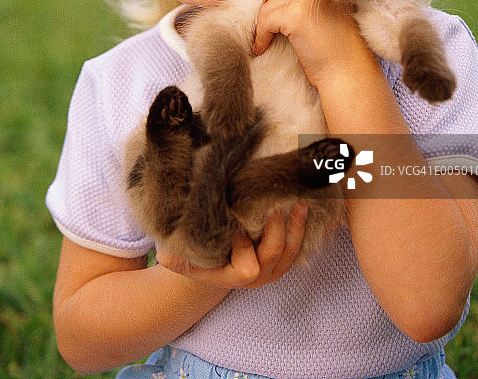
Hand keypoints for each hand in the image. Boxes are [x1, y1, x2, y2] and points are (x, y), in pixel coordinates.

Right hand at [156, 201, 308, 289]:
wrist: (210, 258)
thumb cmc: (192, 252)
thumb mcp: (177, 254)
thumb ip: (173, 253)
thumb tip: (166, 253)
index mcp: (232, 276)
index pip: (247, 267)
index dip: (244, 246)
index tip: (237, 224)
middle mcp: (256, 276)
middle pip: (273, 256)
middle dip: (276, 231)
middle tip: (274, 205)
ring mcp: (273, 267)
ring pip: (291, 251)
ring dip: (296, 226)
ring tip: (299, 201)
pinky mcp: (283, 255)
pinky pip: (300, 244)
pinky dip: (306, 226)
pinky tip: (310, 205)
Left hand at [252, 0, 366, 87]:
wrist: (349, 72)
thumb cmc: (338, 52)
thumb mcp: (325, 18)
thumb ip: (307, 5)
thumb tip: (273, 2)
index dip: (278, 5)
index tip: (271, 22)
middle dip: (268, 14)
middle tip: (263, 32)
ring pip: (268, 7)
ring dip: (262, 26)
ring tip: (262, 42)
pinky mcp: (295, 16)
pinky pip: (266, 21)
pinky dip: (260, 35)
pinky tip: (262, 47)